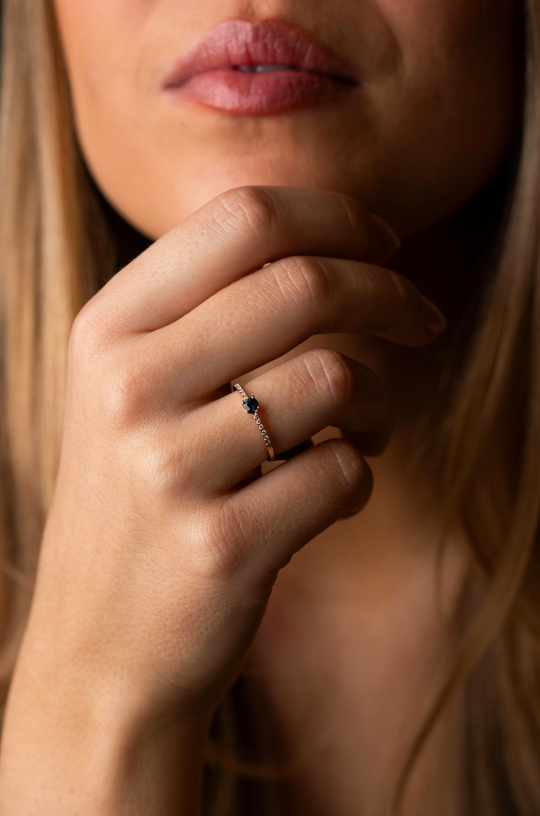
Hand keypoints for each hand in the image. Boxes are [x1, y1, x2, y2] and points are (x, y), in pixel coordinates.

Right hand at [15, 186, 443, 718]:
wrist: (101, 652)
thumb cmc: (136, 507)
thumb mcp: (130, 394)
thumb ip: (203, 314)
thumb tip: (329, 246)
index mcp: (106, 330)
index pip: (242, 217)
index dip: (337, 216)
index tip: (385, 244)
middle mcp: (127, 387)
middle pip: (304, 284)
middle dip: (391, 291)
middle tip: (422, 318)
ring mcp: (170, 469)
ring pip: (338, 378)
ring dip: (379, 402)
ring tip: (361, 431)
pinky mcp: (224, 544)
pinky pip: (345, 473)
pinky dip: (360, 476)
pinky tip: (328, 492)